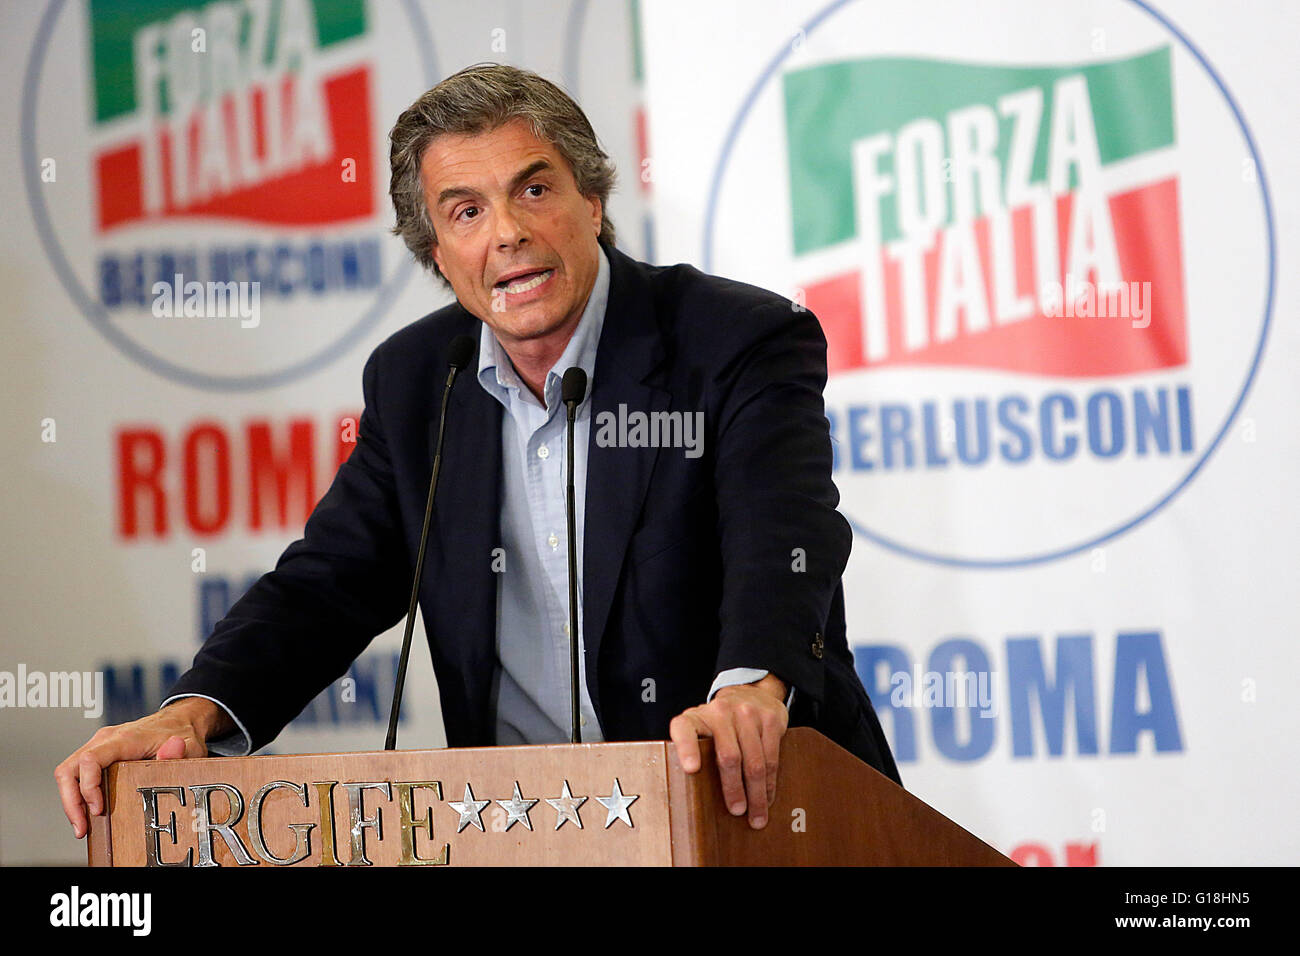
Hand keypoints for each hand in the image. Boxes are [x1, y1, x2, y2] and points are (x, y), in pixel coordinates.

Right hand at [54, 697, 229, 838]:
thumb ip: (179, 751)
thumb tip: (173, 749)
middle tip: (82, 826)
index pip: (90, 760)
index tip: (98, 809)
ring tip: (82, 825)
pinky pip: (77, 774)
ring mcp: (100, 746)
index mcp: (124, 738)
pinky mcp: (100, 753)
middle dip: (71, 802)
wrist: (178, 721)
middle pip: (69, 768)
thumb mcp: (188, 744)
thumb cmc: (180, 733)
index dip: (88, 787)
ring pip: (68, 772)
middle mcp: (106, 740)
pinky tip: (86, 812)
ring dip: (71, 801)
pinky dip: (77, 794)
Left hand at [669, 673, 788, 828]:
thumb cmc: (720, 724)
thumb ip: (697, 753)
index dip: (686, 748)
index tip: (691, 769)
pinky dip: (770, 783)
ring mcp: (747, 713)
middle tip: (736, 810)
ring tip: (756, 814)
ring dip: (756, 794)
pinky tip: (768, 796)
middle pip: (728, 756)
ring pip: (754, 762)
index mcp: (696, 717)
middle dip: (733, 789)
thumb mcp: (702, 730)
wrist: (750, 694)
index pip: (684, 730)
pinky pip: (771, 757)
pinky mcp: (770, 719)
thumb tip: (696, 796)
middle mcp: (720, 711)